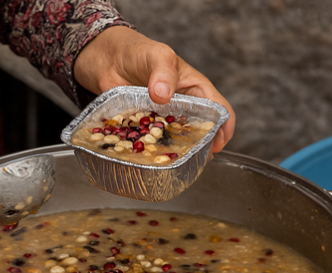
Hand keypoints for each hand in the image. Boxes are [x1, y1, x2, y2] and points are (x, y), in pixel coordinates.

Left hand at [74, 26, 234, 152]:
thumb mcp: (158, 55)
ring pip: (175, 140)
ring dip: (175, 151)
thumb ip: (163, 72)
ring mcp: (163, 118)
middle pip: (200, 130)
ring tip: (173, 162)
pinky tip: (147, 157)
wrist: (108, 59)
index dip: (223, 128)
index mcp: (195, 89)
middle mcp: (182, 107)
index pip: (219, 109)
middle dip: (201, 146)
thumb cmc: (139, 52)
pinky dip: (150, 149)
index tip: (217, 144)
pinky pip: (150, 141)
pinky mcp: (143, 126)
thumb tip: (163, 95)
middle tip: (196, 160)